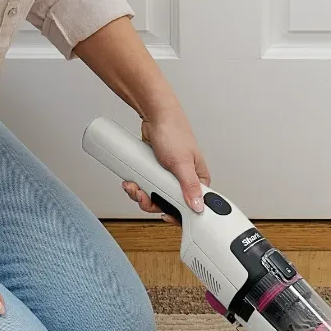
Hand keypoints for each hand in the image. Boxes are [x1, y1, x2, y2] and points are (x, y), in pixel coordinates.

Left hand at [123, 108, 210, 222]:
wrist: (156, 115)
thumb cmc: (174, 132)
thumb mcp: (182, 163)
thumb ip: (190, 186)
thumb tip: (198, 206)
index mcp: (198, 180)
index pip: (192, 207)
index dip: (176, 215)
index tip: (163, 215)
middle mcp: (185, 180)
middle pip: (169, 204)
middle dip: (151, 203)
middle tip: (142, 195)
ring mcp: (169, 177)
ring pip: (155, 197)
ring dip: (141, 195)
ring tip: (133, 186)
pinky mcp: (156, 172)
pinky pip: (147, 186)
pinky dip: (138, 187)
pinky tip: (131, 183)